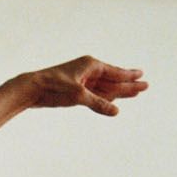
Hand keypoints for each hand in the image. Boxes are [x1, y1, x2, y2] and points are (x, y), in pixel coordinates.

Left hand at [25, 56, 147, 116]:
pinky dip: (105, 97)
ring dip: (119, 91)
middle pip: (112, 79)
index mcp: (91, 65)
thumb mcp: (78, 96)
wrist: (31, 89)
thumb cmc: (53, 87)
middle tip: (145, 87)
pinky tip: (114, 100)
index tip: (142, 76)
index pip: (115, 71)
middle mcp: (88, 71)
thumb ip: (98, 103)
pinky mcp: (75, 90)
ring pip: (105, 87)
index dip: (129, 76)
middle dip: (128, 84)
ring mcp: (82, 80)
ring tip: (134, 93)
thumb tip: (115, 111)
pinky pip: (95, 93)